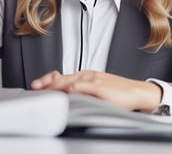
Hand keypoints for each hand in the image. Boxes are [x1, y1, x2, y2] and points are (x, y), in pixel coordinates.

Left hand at [31, 70, 161, 112]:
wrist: (136, 92)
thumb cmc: (118, 92)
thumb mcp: (96, 89)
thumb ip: (82, 91)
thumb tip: (67, 95)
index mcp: (86, 75)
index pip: (63, 77)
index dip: (48, 80)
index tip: (37, 85)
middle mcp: (87, 75)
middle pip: (63, 78)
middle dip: (47, 83)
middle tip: (35, 87)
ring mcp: (93, 80)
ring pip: (70, 81)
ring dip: (56, 86)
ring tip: (44, 90)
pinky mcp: (100, 87)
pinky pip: (83, 86)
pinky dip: (73, 88)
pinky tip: (66, 92)